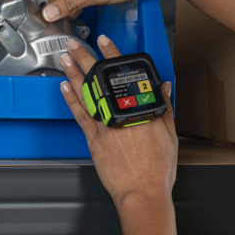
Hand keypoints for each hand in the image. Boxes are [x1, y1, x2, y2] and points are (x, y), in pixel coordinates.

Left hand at [58, 34, 177, 208]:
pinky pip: (80, 115)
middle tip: (74, 44)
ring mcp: (106, 126)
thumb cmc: (158, 170)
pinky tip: (65, 87)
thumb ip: (165, 107)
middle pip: (100, 80)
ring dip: (74, 74)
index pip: (124, 74)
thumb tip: (164, 88)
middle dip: (85, 58)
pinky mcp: (94, 140)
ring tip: (65, 59)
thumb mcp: (169, 135)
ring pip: (87, 94)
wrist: (143, 193)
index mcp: (142, 108)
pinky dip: (71, 100)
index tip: (104, 41)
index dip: (113, 55)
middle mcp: (122, 113)